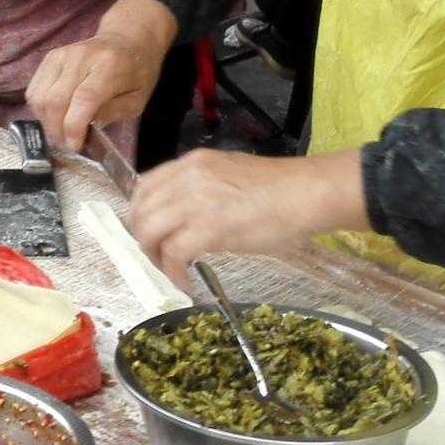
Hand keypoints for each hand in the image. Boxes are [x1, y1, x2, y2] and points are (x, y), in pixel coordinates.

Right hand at [26, 0, 179, 150]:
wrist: (127, 39)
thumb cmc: (137, 72)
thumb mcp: (137, 99)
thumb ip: (113, 113)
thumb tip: (85, 129)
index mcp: (109, 66)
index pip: (84, 98)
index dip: (74, 126)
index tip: (75, 146)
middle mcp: (81, 56)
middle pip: (56, 99)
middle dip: (58, 129)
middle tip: (68, 144)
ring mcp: (62, 54)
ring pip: (39, 96)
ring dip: (46, 121)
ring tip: (61, 131)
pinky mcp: (50, 57)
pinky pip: (34, 90)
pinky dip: (40, 109)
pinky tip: (54, 116)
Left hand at [129, 150, 370, 282]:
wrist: (304, 193)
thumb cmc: (277, 188)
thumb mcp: (228, 175)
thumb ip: (202, 187)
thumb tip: (188, 212)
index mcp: (191, 164)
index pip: (145, 186)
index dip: (140, 213)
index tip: (149, 231)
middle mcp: (186, 179)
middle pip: (141, 211)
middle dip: (143, 238)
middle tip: (157, 257)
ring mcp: (195, 202)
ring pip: (150, 231)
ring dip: (153, 256)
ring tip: (169, 270)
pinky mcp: (209, 228)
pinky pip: (174, 253)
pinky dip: (173, 271)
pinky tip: (184, 281)